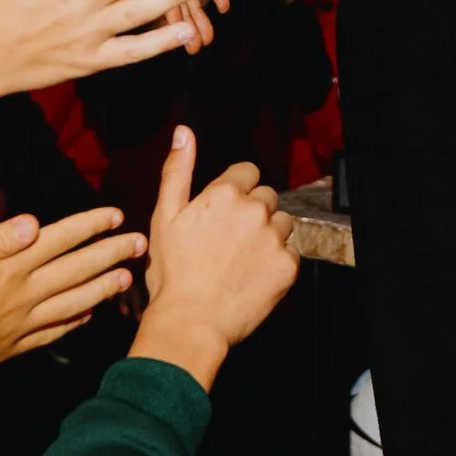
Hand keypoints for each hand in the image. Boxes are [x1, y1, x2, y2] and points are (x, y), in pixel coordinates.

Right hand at [0, 206, 145, 412]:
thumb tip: (32, 223)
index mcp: (8, 269)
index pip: (59, 240)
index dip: (90, 226)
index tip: (116, 215)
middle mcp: (22, 296)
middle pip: (76, 270)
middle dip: (111, 254)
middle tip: (141, 244)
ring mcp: (20, 325)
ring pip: (73, 303)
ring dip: (104, 288)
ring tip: (128, 277)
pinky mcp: (12, 348)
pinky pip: (55, 333)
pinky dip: (76, 322)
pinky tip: (89, 315)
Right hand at [130, 126, 298, 389]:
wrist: (191, 322)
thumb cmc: (173, 274)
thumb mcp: (165, 216)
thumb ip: (176, 170)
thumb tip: (183, 133)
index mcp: (224, 193)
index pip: (247, 172)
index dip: (235, 191)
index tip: (225, 213)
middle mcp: (254, 209)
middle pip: (266, 196)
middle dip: (252, 212)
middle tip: (229, 241)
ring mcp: (273, 237)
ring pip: (281, 223)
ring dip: (268, 235)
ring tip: (242, 259)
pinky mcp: (288, 265)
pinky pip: (290, 253)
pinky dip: (276, 262)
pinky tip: (253, 275)